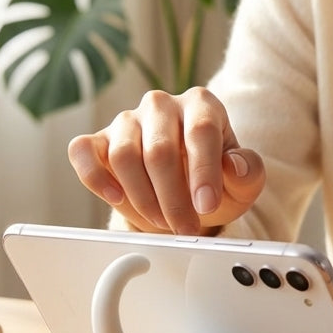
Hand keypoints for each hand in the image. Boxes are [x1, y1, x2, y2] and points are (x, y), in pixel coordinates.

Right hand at [67, 87, 265, 234]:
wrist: (189, 191)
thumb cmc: (219, 180)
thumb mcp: (244, 182)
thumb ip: (249, 172)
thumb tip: (234, 165)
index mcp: (202, 104)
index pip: (200, 131)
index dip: (203, 171)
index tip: (206, 205)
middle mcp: (162, 105)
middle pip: (159, 149)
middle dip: (172, 197)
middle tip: (186, 228)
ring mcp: (127, 120)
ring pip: (123, 154)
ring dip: (142, 197)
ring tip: (161, 222)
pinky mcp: (99, 139)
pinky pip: (83, 152)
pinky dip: (97, 177)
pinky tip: (116, 198)